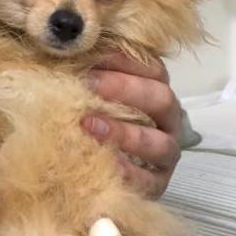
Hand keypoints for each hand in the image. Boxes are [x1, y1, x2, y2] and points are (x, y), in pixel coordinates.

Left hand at [82, 52, 181, 197]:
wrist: (97, 174)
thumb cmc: (97, 124)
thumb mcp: (96, 97)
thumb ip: (91, 78)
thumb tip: (68, 51)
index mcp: (157, 92)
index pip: (153, 69)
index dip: (126, 60)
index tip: (93, 56)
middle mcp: (168, 121)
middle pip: (161, 98)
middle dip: (125, 88)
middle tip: (89, 84)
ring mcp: (166, 153)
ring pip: (160, 141)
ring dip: (125, 132)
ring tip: (89, 126)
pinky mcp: (158, 184)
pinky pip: (148, 179)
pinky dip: (127, 170)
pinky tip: (105, 161)